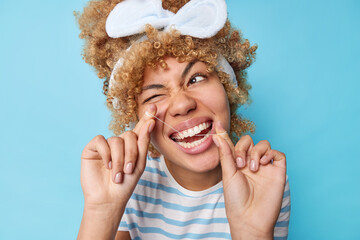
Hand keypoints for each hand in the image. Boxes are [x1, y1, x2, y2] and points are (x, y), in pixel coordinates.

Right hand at [80, 104, 155, 208]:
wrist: (109, 199)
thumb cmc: (125, 184)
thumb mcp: (139, 164)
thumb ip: (144, 143)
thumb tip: (150, 122)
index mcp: (132, 146)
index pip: (140, 129)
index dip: (146, 117)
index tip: (154, 107)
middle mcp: (119, 143)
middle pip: (129, 135)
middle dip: (131, 153)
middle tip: (129, 170)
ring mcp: (106, 145)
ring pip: (116, 140)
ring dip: (119, 159)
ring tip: (118, 175)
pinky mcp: (92, 148)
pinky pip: (101, 140)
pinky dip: (106, 154)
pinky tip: (107, 166)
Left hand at [212, 122, 285, 238]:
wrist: (249, 218)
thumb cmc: (236, 199)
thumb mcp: (228, 174)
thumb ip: (225, 153)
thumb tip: (216, 134)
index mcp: (237, 163)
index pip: (234, 144)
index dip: (226, 135)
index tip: (216, 124)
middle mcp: (251, 163)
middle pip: (250, 141)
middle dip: (244, 147)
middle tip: (240, 163)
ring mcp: (264, 167)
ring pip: (264, 144)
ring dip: (256, 152)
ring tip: (252, 168)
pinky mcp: (277, 172)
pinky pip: (278, 154)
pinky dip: (270, 154)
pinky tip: (261, 164)